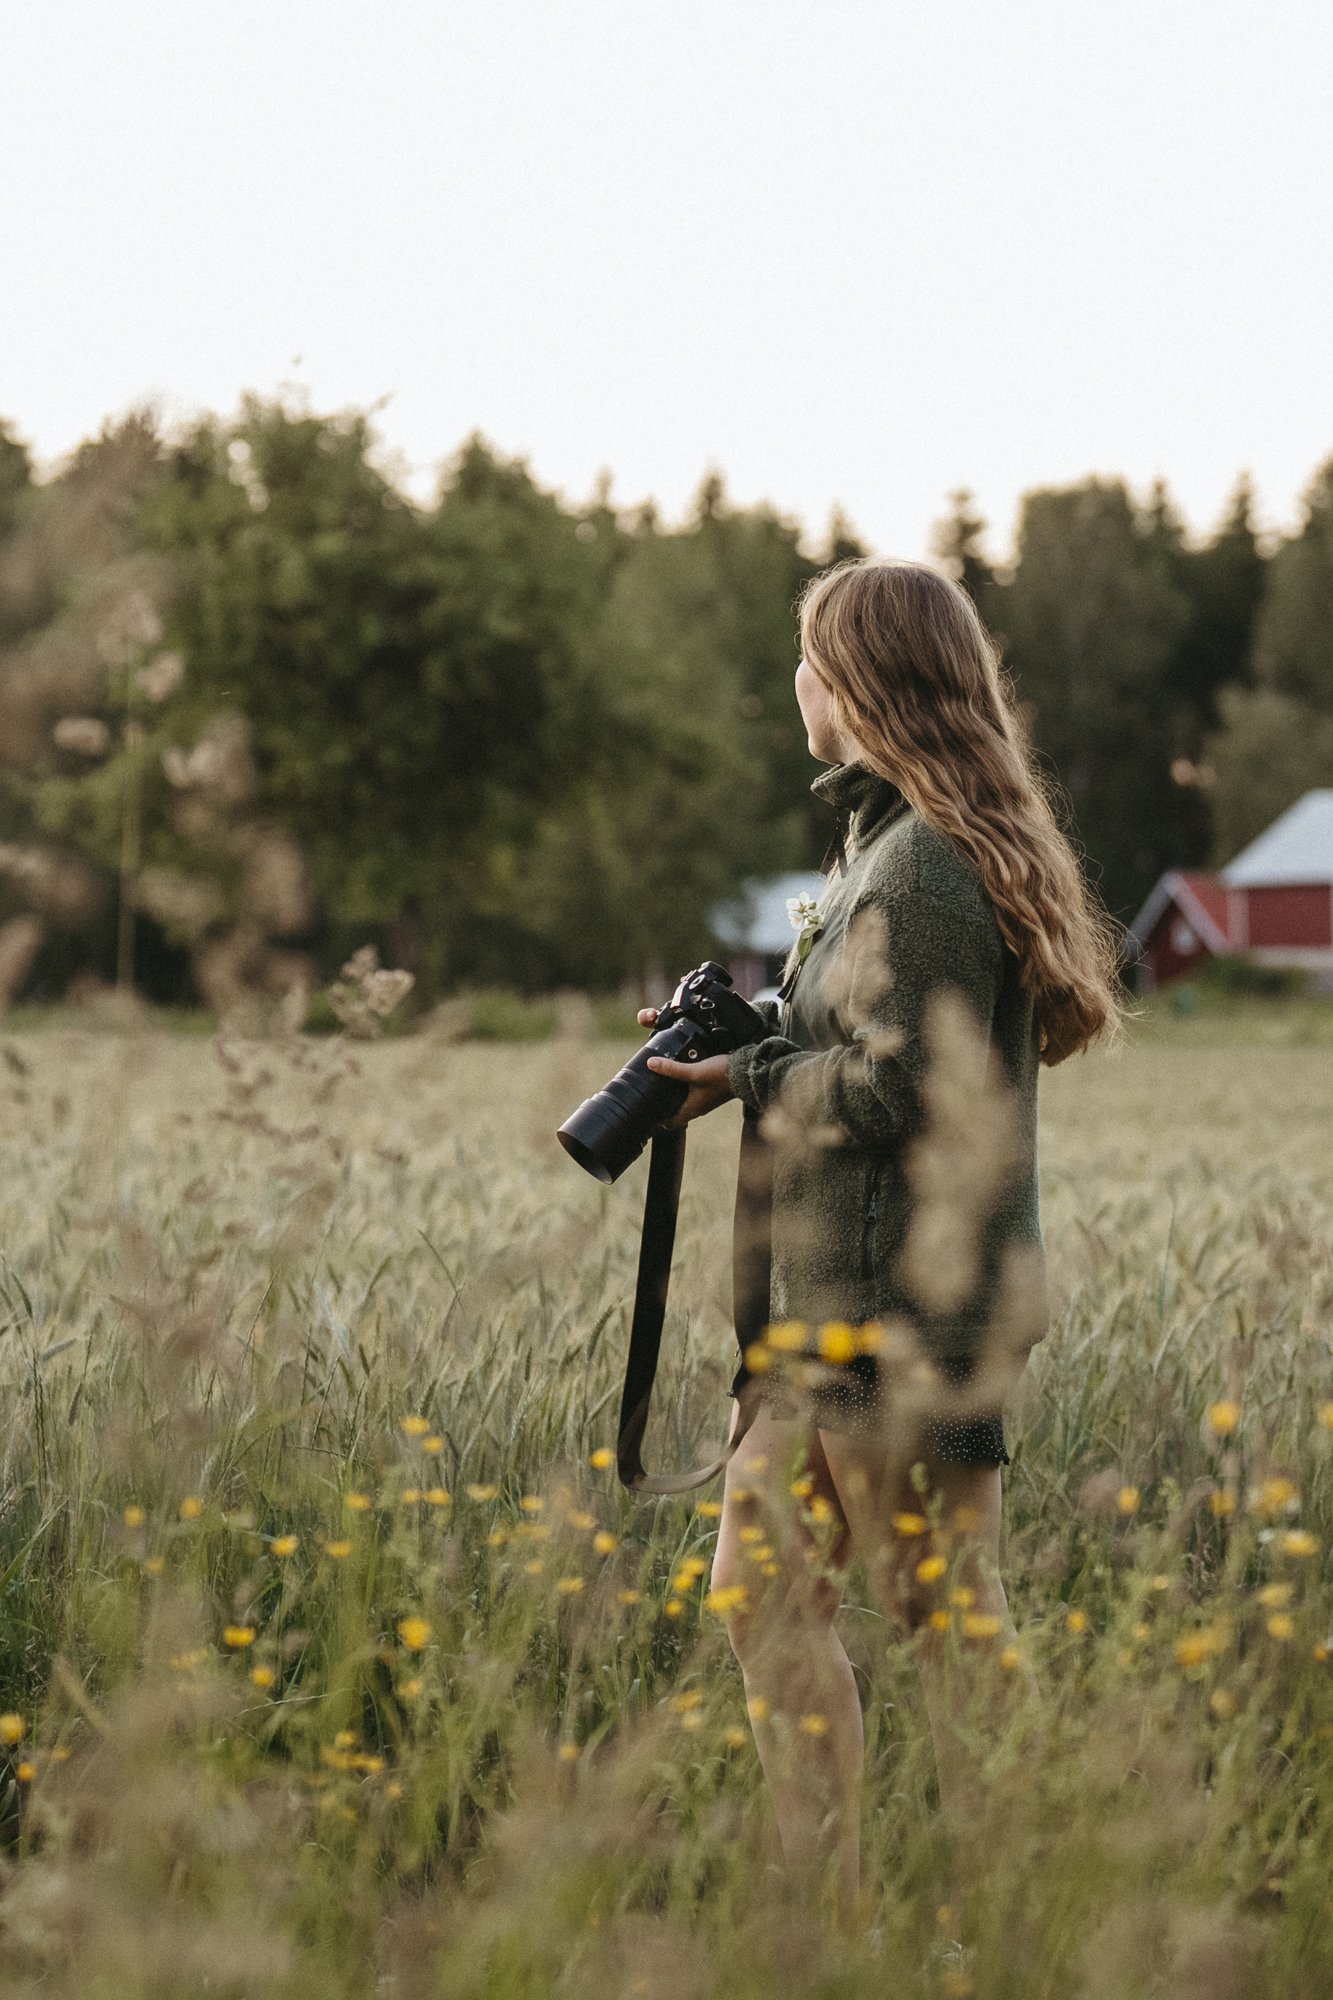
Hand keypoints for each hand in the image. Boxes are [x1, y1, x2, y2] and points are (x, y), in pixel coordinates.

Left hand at [638, 1007, 734, 1129]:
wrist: (746, 1071)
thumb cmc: (722, 1076)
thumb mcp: (694, 1071)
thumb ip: (672, 1069)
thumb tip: (651, 1064)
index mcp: (692, 1109)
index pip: (670, 1123)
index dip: (656, 1122)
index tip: (645, 1114)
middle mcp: (698, 1107)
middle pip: (675, 1112)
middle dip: (663, 1106)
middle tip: (649, 1097)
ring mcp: (705, 1099)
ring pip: (684, 1101)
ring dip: (674, 1095)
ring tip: (661, 1085)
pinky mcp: (710, 1090)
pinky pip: (692, 1092)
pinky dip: (684, 1088)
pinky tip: (680, 1075)